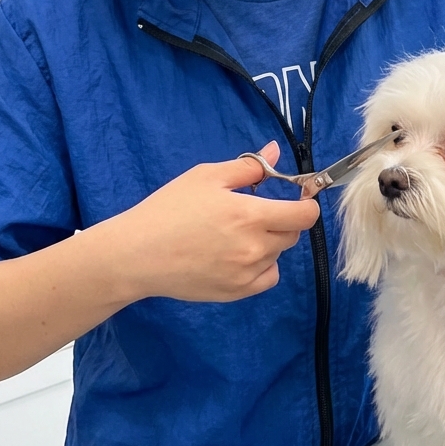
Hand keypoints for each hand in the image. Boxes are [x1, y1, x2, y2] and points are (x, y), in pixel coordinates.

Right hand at [109, 141, 319, 303]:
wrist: (138, 254)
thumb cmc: (169, 209)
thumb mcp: (206, 176)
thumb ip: (248, 167)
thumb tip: (276, 152)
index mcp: (250, 216)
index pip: (304, 215)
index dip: (306, 203)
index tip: (297, 196)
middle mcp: (255, 248)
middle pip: (292, 234)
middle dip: (282, 219)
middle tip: (254, 211)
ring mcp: (246, 274)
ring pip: (278, 254)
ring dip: (269, 241)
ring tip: (236, 233)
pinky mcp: (236, 293)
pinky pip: (267, 277)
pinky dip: (262, 265)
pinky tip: (238, 255)